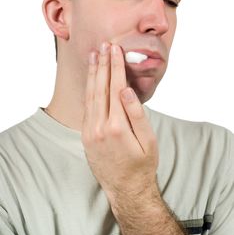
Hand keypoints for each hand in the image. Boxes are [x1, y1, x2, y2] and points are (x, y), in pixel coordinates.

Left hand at [82, 42, 158, 203]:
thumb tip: (126, 90)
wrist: (125, 189)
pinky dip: (88, 88)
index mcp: (117, 126)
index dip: (116, 66)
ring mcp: (89, 131)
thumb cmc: (142, 165)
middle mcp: (98, 126)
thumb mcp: (148, 142)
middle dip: (103, 64)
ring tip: (95, 55)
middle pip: (100, 87)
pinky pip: (86, 106)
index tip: (115, 49)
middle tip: (104, 45)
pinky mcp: (85, 134)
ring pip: (90, 95)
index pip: (115, 87)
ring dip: (93, 73)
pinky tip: (90, 78)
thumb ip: (137, 114)